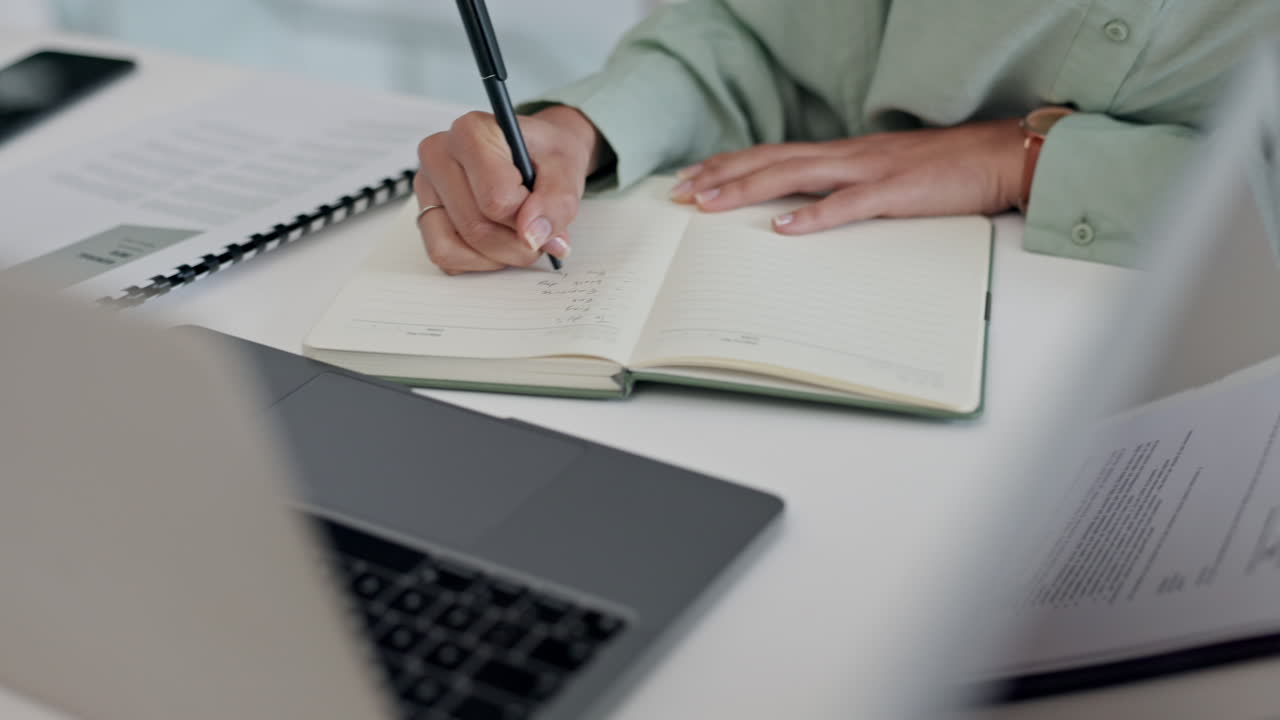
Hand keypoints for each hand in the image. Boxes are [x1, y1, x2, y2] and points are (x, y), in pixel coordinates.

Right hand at [414, 106, 602, 273]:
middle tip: (539, 235)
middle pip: (475, 228)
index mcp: (471, 132)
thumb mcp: (567, 170)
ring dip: (496, 257)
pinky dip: (475, 261)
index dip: (528, 218)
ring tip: (517, 237)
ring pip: (453, 248)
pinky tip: (497, 242)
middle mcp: (438, 154)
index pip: (496, 200)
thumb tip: (532, 236)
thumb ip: (557, 202)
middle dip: (516, 245)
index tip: (542, 208)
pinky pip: (443, 255)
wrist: (538, 152)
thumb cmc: (547, 155)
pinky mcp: (423, 211)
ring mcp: (426, 185)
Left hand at [669, 119, 1024, 232]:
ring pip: (795, 176)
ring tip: (710, 204)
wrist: (998, 155)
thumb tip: (805, 213)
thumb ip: (844, 188)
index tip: (692, 181)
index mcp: (842, 154)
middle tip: (679, 193)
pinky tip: (783, 228)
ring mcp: (868, 171)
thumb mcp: (882, 177)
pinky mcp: (895, 192)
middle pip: (770, 161)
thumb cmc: (943, 170)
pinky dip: (813, 216)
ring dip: (748, 189)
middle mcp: (846, 156)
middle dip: (721, 177)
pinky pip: (847, 205)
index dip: (730, 166)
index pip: (773, 156)